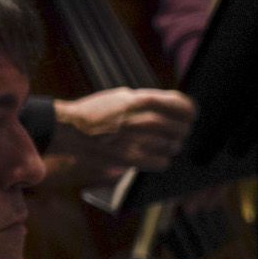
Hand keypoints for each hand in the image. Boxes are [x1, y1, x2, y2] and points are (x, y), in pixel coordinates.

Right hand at [52, 87, 194, 177]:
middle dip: (179, 132)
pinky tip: (152, 157)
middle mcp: (143, 119)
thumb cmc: (94, 112)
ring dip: (169, 147)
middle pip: (181, 129)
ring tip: (158, 145)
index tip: (188, 117)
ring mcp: (138, 140)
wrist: (68, 129)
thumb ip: (148, 101)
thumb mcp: (122, 96)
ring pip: (173, 147)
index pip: (184, 107)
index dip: (190, 113)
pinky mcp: (130, 158)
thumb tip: (172, 107)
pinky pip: (161, 163)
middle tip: (172, 133)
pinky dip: (160, 161)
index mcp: (143, 100)